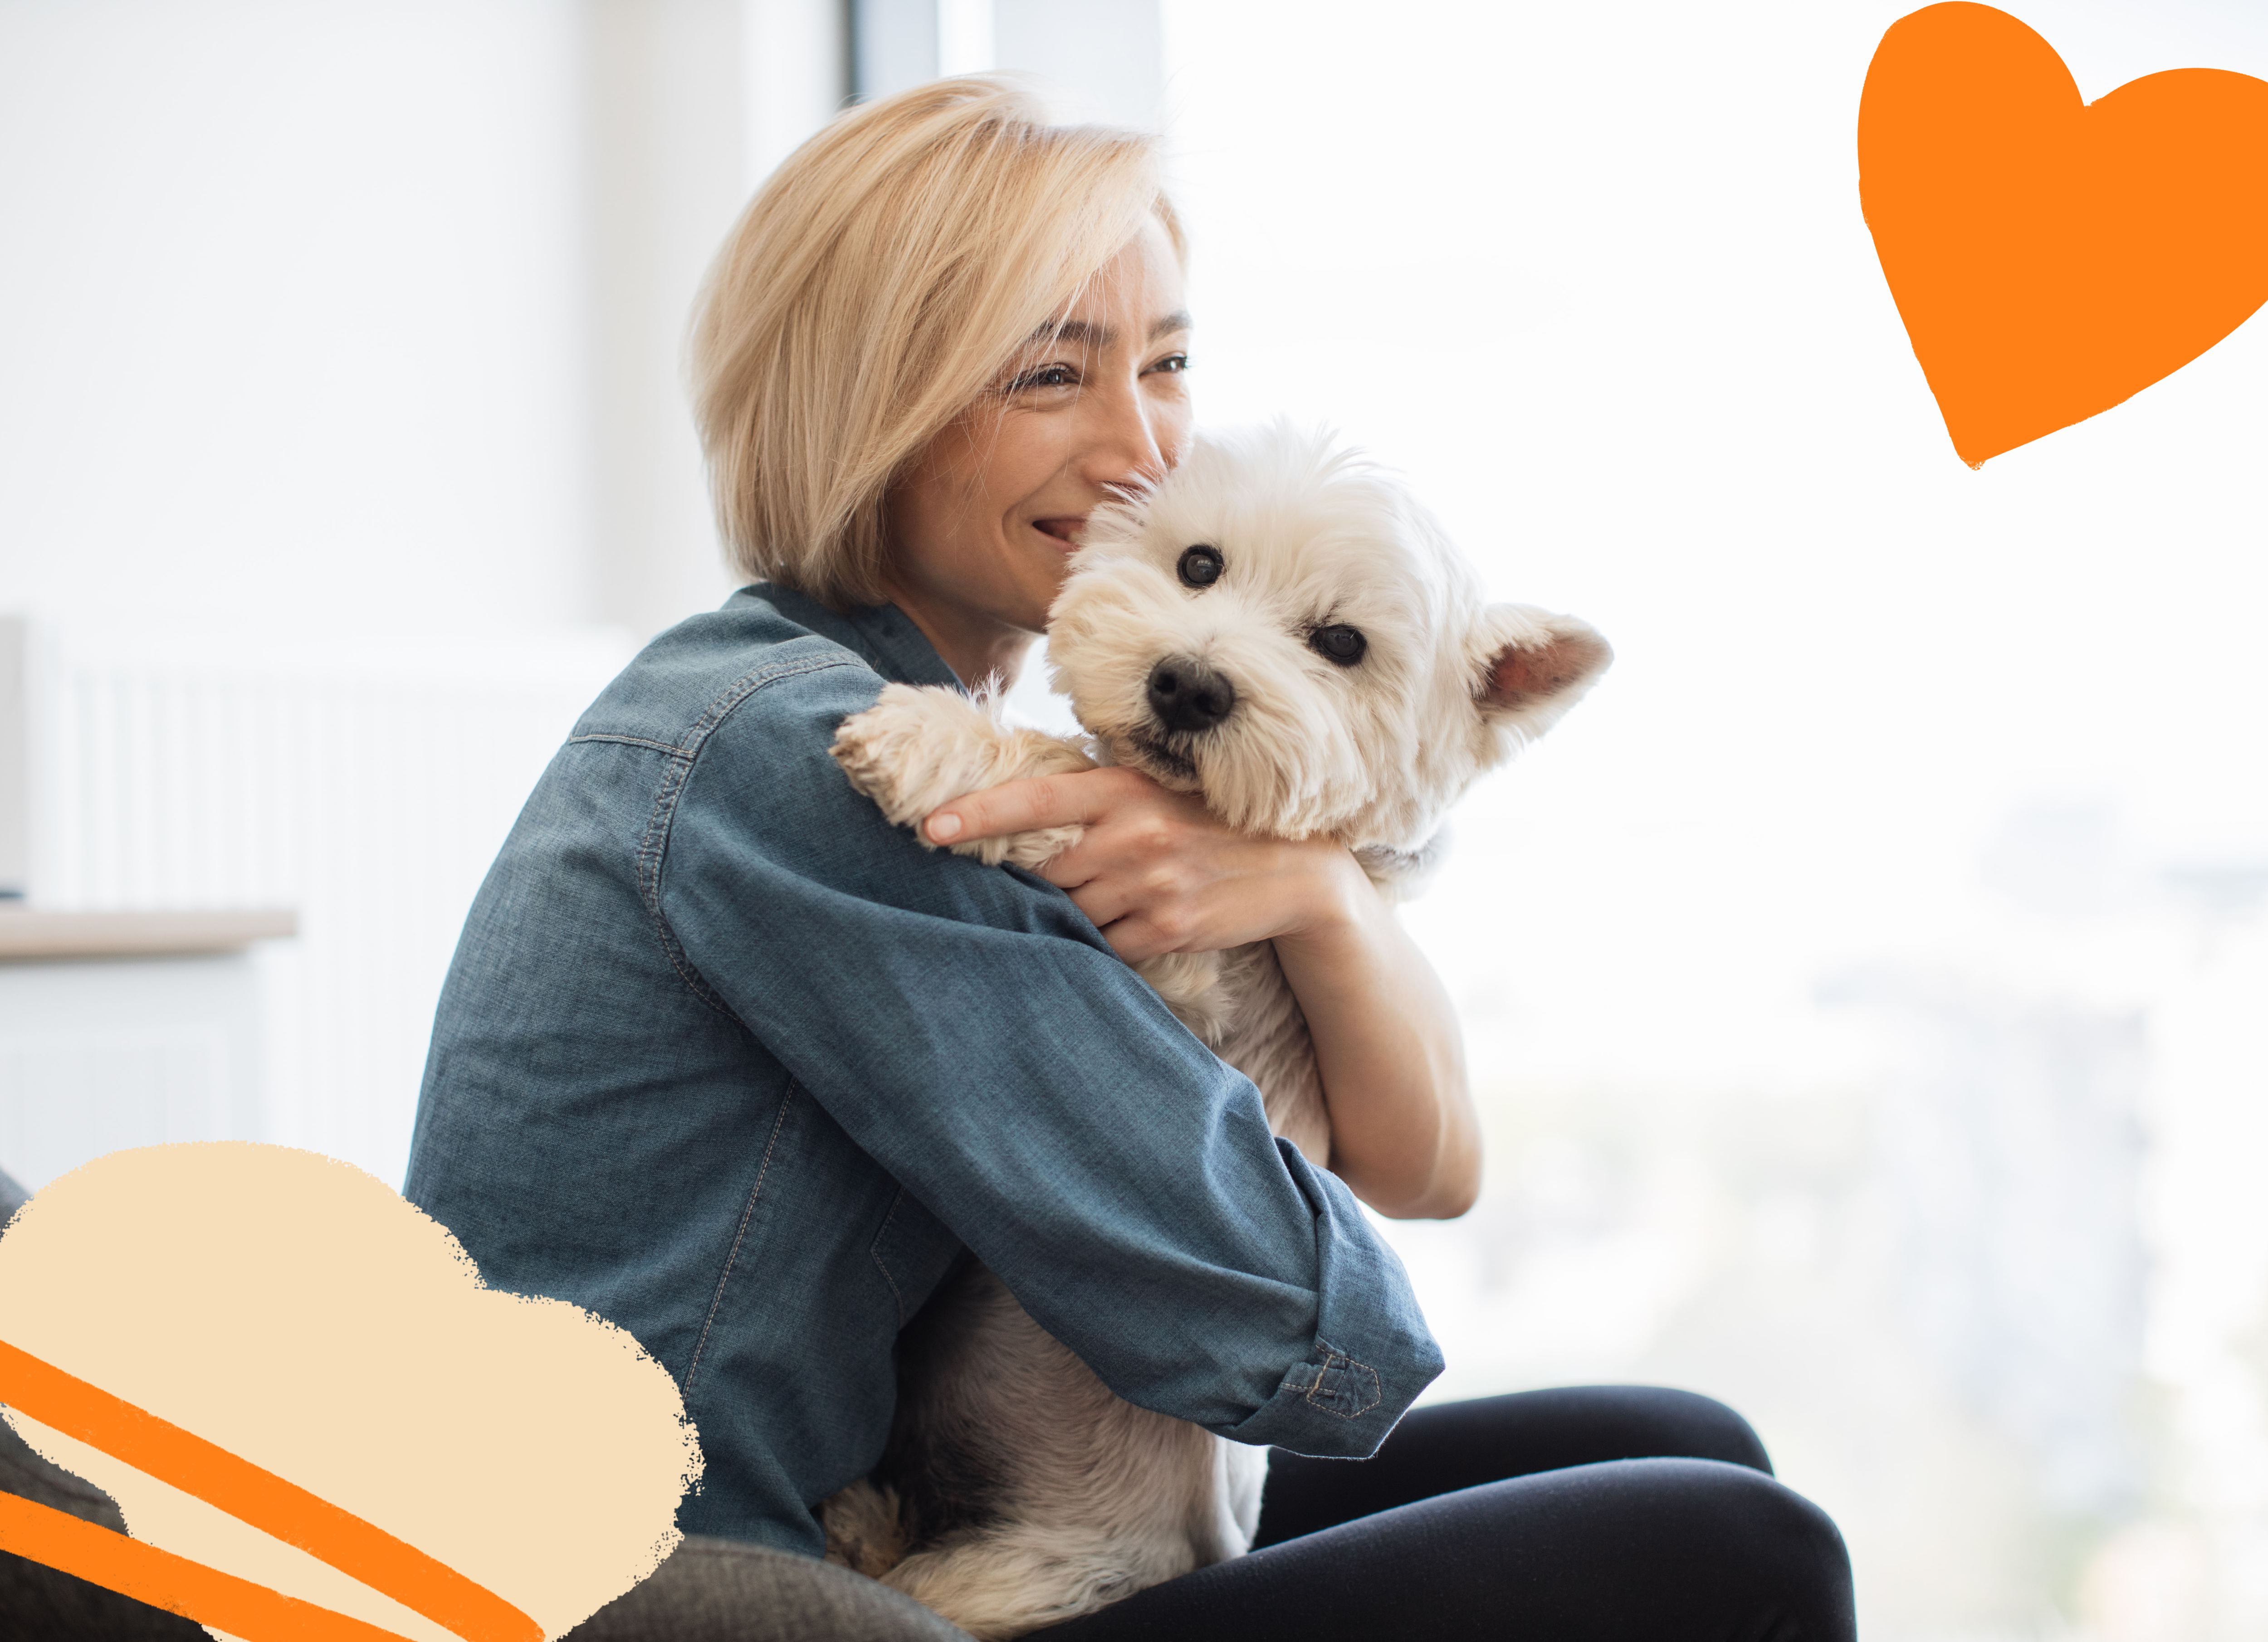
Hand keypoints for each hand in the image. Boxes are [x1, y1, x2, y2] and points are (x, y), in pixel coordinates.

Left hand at [923, 765, 1361, 963]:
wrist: (1298, 872)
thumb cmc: (1212, 825)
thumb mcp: (1158, 791)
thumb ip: (1097, 799)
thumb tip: (1021, 821)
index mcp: (1123, 789)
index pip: (1034, 800)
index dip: (978, 815)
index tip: (928, 828)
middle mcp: (1132, 835)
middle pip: (1045, 871)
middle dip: (1033, 883)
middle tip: (1026, 886)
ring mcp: (1149, 885)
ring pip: (1071, 912)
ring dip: (1068, 915)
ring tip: (1098, 903)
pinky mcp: (1166, 929)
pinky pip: (1105, 945)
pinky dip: (1102, 943)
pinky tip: (1124, 928)